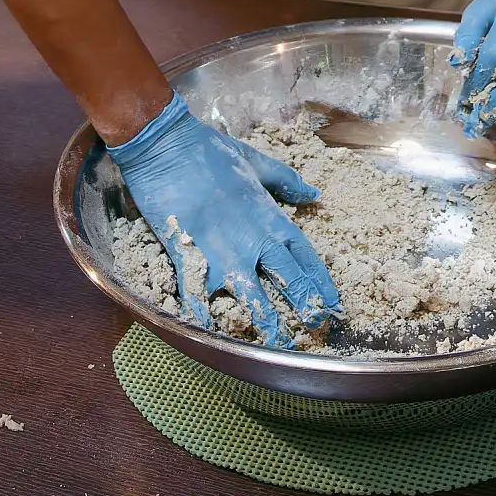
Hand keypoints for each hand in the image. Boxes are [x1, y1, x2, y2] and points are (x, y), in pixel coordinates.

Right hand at [106, 93, 340, 347]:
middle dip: (306, 308)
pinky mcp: (189, 261)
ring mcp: (222, 256)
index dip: (320, 282)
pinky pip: (201, 301)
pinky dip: (207, 322)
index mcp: (270, 218)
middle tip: (318, 328)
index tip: (331, 301)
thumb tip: (312, 194)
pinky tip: (217, 341)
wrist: (165, 148)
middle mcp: (253, 242)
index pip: (305, 257)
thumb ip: (284, 181)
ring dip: (268, 326)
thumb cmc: (209, 151)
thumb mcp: (254, 161)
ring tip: (280, 347)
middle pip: (289, 283)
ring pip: (253, 301)